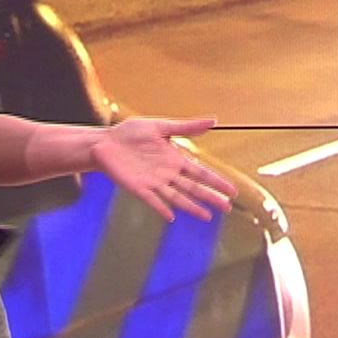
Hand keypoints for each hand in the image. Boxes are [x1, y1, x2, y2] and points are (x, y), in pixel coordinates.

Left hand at [89, 116, 237, 222]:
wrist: (105, 142)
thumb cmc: (130, 133)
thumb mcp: (161, 126)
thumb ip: (186, 127)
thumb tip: (213, 120)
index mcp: (175, 159)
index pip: (201, 173)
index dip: (217, 181)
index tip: (233, 191)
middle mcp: (167, 174)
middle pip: (194, 188)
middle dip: (211, 197)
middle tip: (228, 208)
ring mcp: (153, 183)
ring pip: (177, 197)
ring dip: (192, 207)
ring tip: (207, 217)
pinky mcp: (138, 188)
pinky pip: (152, 200)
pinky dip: (161, 208)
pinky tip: (171, 216)